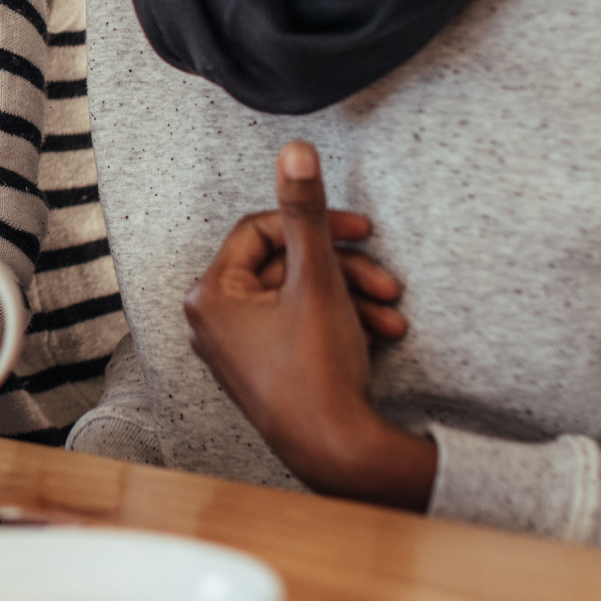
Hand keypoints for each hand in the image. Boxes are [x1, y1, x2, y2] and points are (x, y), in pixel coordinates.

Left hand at [182, 141, 435, 509]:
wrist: (336, 449)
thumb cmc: (316, 371)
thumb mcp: (317, 281)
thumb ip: (307, 213)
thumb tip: (294, 151)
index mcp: (210, 294)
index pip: (261, 231)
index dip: (315, 225)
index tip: (360, 231)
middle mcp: (212, 320)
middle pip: (284, 265)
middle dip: (342, 269)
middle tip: (384, 281)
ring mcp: (236, 347)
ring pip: (299, 296)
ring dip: (350, 297)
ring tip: (390, 312)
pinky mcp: (262, 366)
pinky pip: (299, 325)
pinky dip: (339, 323)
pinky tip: (380, 333)